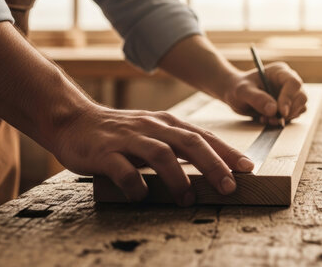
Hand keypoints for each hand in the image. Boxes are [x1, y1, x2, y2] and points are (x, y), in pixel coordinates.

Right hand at [51, 105, 254, 205]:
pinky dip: (135, 184)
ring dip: (177, 178)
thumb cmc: (120, 133)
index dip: (226, 152)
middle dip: (213, 165)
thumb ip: (177, 146)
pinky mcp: (104, 152)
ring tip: (188, 199)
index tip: (248, 168)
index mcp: (166, 123)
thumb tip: (213, 168)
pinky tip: (141, 196)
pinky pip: (123, 170)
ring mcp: (128, 138)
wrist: (73, 121)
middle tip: (229, 187)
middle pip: (189, 143)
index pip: (203, 136)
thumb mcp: (153, 133)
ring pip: (160, 154)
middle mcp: (151, 127)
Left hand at [223, 62, 307, 124]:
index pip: (293, 83)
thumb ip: (257, 98)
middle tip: (272, 119)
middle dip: (289, 111)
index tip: (281, 112)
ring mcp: (290, 95)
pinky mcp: (288, 107)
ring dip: (285, 118)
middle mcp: (288, 82)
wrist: (236, 95)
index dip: (289, 98)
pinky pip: (293, 116)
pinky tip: (267, 119)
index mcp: (279, 72)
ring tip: (265, 118)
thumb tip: (273, 110)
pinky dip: (282, 121)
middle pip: (301, 96)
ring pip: (300, 108)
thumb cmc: (238, 88)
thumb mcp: (242, 91)